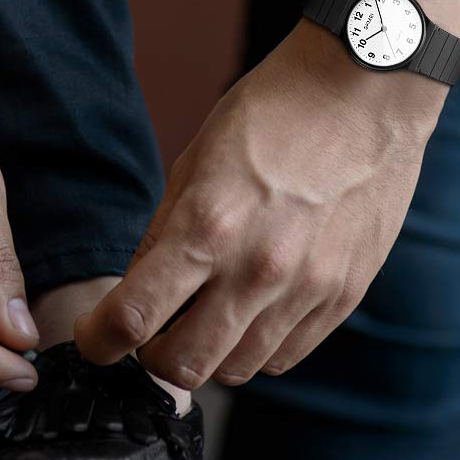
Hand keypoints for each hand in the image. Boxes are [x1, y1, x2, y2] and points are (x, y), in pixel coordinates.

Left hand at [75, 20, 445, 387]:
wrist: (364, 91)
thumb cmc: (275, 110)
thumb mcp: (198, 156)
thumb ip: (166, 228)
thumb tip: (141, 284)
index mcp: (209, 225)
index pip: (134, 316)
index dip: (100, 340)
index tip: (95, 340)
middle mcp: (258, 269)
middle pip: (185, 365)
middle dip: (152, 359)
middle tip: (150, 332)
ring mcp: (307, 288)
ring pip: (238, 368)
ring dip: (209, 354)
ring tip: (205, 316)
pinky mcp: (345, 294)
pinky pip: (288, 354)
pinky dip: (258, 346)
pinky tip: (252, 311)